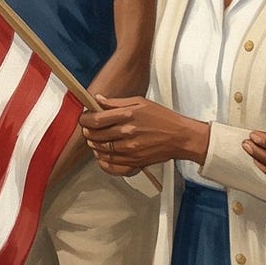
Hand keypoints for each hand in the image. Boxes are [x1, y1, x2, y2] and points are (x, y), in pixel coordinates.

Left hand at [78, 96, 208, 176]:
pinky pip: (110, 165)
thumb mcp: (140, 102)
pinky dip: (103, 160)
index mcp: (127, 115)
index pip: (95, 119)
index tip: (84, 118)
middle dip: (88, 132)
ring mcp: (130, 149)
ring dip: (94, 145)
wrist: (181, 137)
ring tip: (97, 140)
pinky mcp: (134, 162)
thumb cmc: (163, 118)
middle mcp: (127, 133)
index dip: (84, 119)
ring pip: (100, 150)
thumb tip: (97, 99)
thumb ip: (115, 102)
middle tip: (90, 129)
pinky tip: (103, 154)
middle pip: (94, 136)